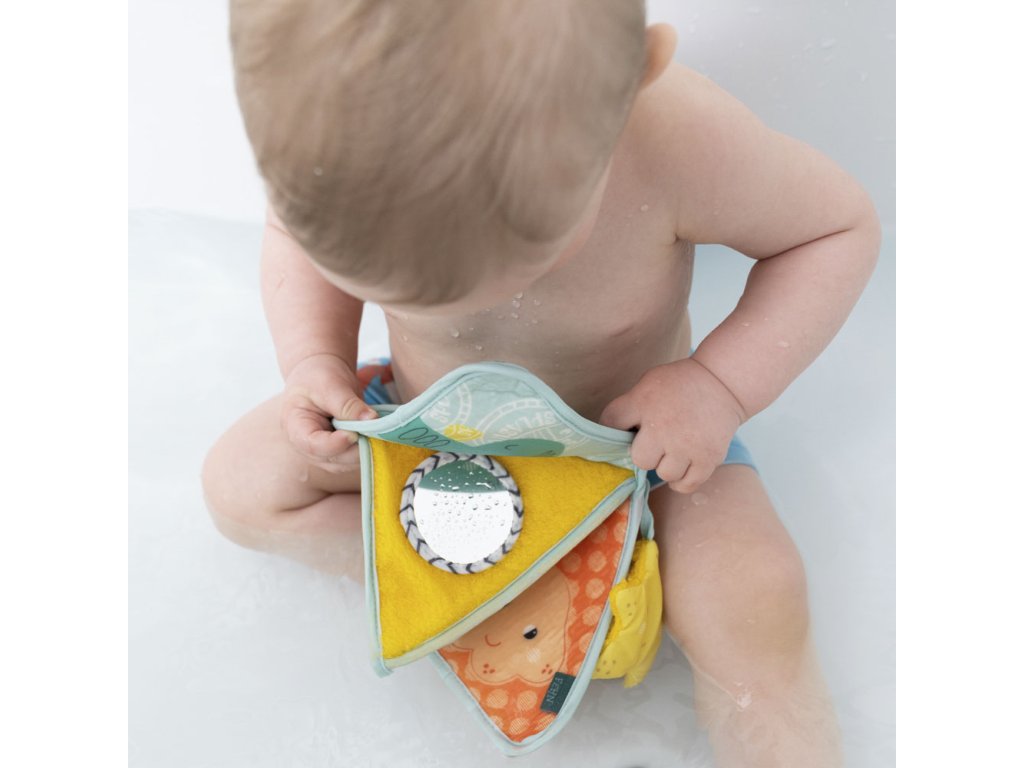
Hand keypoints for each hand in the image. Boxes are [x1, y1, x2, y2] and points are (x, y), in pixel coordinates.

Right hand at [281, 354, 376, 470]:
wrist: (320, 375)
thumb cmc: (318, 377)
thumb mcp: (330, 384)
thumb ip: (348, 404)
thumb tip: (372, 420)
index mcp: (295, 428)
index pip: (313, 445)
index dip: (335, 444)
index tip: (354, 434)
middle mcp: (307, 447)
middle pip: (333, 459)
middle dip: (356, 448)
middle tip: (375, 431)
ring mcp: (324, 453)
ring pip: (347, 463)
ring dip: (365, 450)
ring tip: (377, 430)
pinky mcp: (340, 452)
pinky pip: (355, 458)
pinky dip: (368, 449)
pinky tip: (377, 434)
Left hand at [599, 358, 746, 493]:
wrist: (722, 383)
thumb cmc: (679, 384)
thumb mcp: (648, 384)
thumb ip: (630, 406)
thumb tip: (614, 436)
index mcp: (643, 402)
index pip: (611, 422)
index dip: (613, 430)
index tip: (625, 430)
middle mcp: (663, 425)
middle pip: (639, 459)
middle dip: (646, 453)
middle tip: (657, 443)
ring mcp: (687, 444)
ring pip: (663, 474)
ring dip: (666, 466)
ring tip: (674, 451)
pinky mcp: (708, 458)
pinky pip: (685, 485)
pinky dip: (682, 480)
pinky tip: (683, 466)